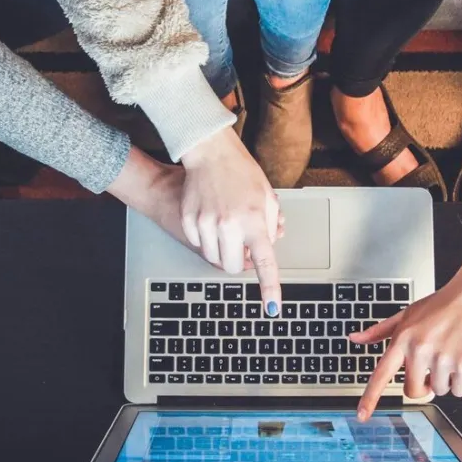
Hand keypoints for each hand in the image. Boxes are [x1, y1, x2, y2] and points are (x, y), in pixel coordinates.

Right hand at [179, 129, 282, 314]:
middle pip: (231, 267)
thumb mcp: (267, 197)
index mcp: (254, 221)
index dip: (269, 288)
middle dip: (238, 261)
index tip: (272, 308)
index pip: (265, 263)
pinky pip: (198, 244)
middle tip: (242, 244)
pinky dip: (206, 238)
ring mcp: (206, 224)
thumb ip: (272, 225)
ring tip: (227, 226)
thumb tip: (271, 245)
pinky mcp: (189, 220)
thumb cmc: (241, 172)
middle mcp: (229, 226)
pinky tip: (211, 218)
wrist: (210, 153)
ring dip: (222, 250)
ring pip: (213, 258)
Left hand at [351, 257, 461, 420]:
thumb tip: (355, 338)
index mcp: (403, 339)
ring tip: (450, 354)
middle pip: (413, 391)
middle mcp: (420, 350)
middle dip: (422, 385)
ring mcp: (442, 359)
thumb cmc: (442, 304)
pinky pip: (458, 391)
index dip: (370, 397)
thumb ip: (380, 330)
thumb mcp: (407, 313)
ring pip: (438, 391)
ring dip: (445, 379)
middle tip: (431, 368)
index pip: (381, 374)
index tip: (362, 415)